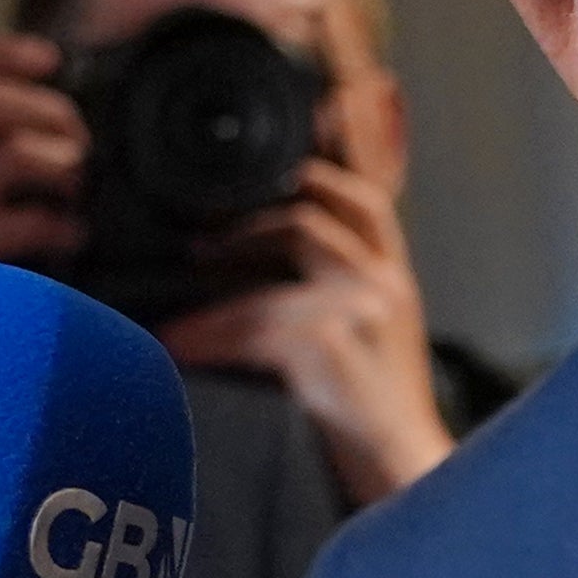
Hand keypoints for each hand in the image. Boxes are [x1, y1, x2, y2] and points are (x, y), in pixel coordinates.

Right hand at [0, 30, 86, 266]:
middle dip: (51, 112)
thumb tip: (81, 130)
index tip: (51, 58)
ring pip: (10, 151)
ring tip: (75, 190)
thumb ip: (17, 144)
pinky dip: (61, 225)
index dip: (0, 54)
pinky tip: (72, 237)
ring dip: (60, 163)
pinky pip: (27, 220)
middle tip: (79, 147)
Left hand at [166, 160, 459, 501]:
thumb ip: (321, 285)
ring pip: (298, 238)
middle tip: (208, 210)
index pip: (372, 182)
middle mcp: (389, 276)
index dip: (350, 134)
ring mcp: (371, 304)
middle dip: (272, 189)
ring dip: (236, 246)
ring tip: (186, 259)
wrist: (402, 480)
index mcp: (390, 270)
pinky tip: (175, 343)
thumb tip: (240, 255)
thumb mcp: (360, 336)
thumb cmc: (365, 413)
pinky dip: (209, 330)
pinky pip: (260, 318)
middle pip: (338, 192)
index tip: (323, 97)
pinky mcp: (338, 342)